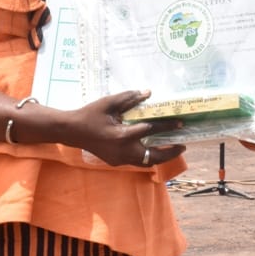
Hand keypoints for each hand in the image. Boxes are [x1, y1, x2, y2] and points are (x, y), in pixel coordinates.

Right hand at [66, 90, 185, 167]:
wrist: (72, 131)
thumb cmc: (90, 114)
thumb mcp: (109, 103)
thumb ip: (129, 98)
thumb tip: (148, 93)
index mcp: (123, 135)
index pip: (151, 130)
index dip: (167, 126)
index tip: (180, 123)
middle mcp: (123, 151)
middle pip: (153, 156)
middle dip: (170, 153)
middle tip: (182, 145)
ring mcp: (119, 159)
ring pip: (146, 162)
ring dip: (160, 156)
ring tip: (171, 149)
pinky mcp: (116, 162)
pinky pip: (136, 162)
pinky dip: (147, 156)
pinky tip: (152, 148)